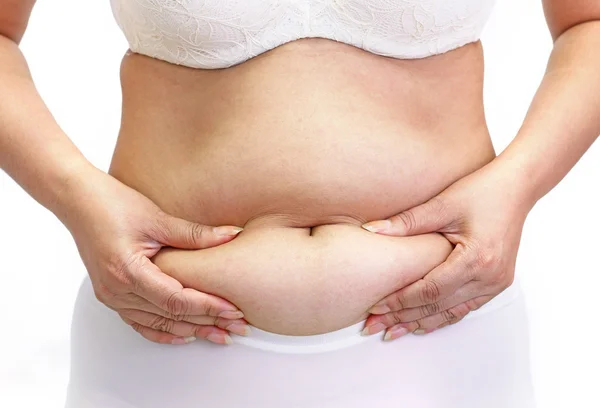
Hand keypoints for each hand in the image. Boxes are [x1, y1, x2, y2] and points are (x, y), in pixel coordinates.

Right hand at [60, 165, 246, 344]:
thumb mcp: (157, 218)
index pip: (176, 300)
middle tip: (236, 327)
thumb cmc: (112, 204)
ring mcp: (112, 296)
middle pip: (170, 316)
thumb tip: (232, 235)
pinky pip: (140, 322)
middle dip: (206, 322)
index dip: (207, 307)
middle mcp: (117, 291)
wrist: (79, 201)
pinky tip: (185, 335)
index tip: (233, 310)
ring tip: (219, 334)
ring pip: (157, 324)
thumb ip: (195, 234)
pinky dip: (164, 330)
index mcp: (128, 273)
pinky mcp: (112, 295)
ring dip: (190, 330)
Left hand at [360, 159, 532, 339]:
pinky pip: (465, 307)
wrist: (517, 187)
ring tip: (392, 331)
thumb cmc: (483, 190)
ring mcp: (496, 283)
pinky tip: (421, 322)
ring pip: (452, 313)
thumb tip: (370, 229)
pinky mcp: (497, 282)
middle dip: (404, 318)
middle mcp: (490, 278)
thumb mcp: (442, 203)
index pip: (430, 290)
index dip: (400, 301)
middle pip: (438, 307)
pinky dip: (441, 316)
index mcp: (477, 259)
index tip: (375, 307)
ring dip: (421, 323)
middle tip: (375, 326)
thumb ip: (406, 221)